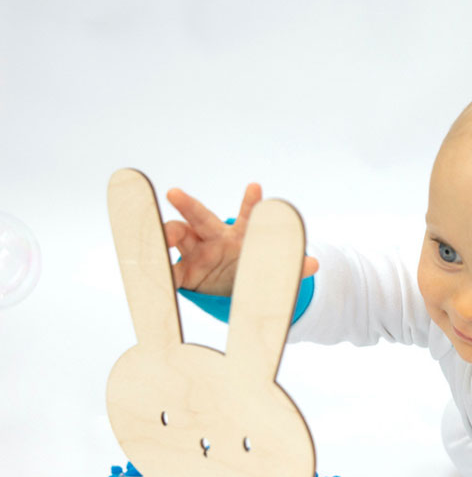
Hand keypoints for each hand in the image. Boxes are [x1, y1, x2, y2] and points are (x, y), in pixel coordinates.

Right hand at [163, 183, 318, 296]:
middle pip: (200, 217)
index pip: (246, 216)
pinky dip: (161, 272)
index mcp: (239, 235)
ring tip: (162, 236)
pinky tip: (151, 272)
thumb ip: (290, 267)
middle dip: (188, 204)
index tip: (256, 187)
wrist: (230, 289)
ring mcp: (195, 253)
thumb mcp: (270, 272)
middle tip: (175, 193)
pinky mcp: (186, 274)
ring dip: (167, 233)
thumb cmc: (249, 270)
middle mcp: (213, 238)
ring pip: (177, 235)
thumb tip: (315, 264)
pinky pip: (172, 272)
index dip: (252, 203)